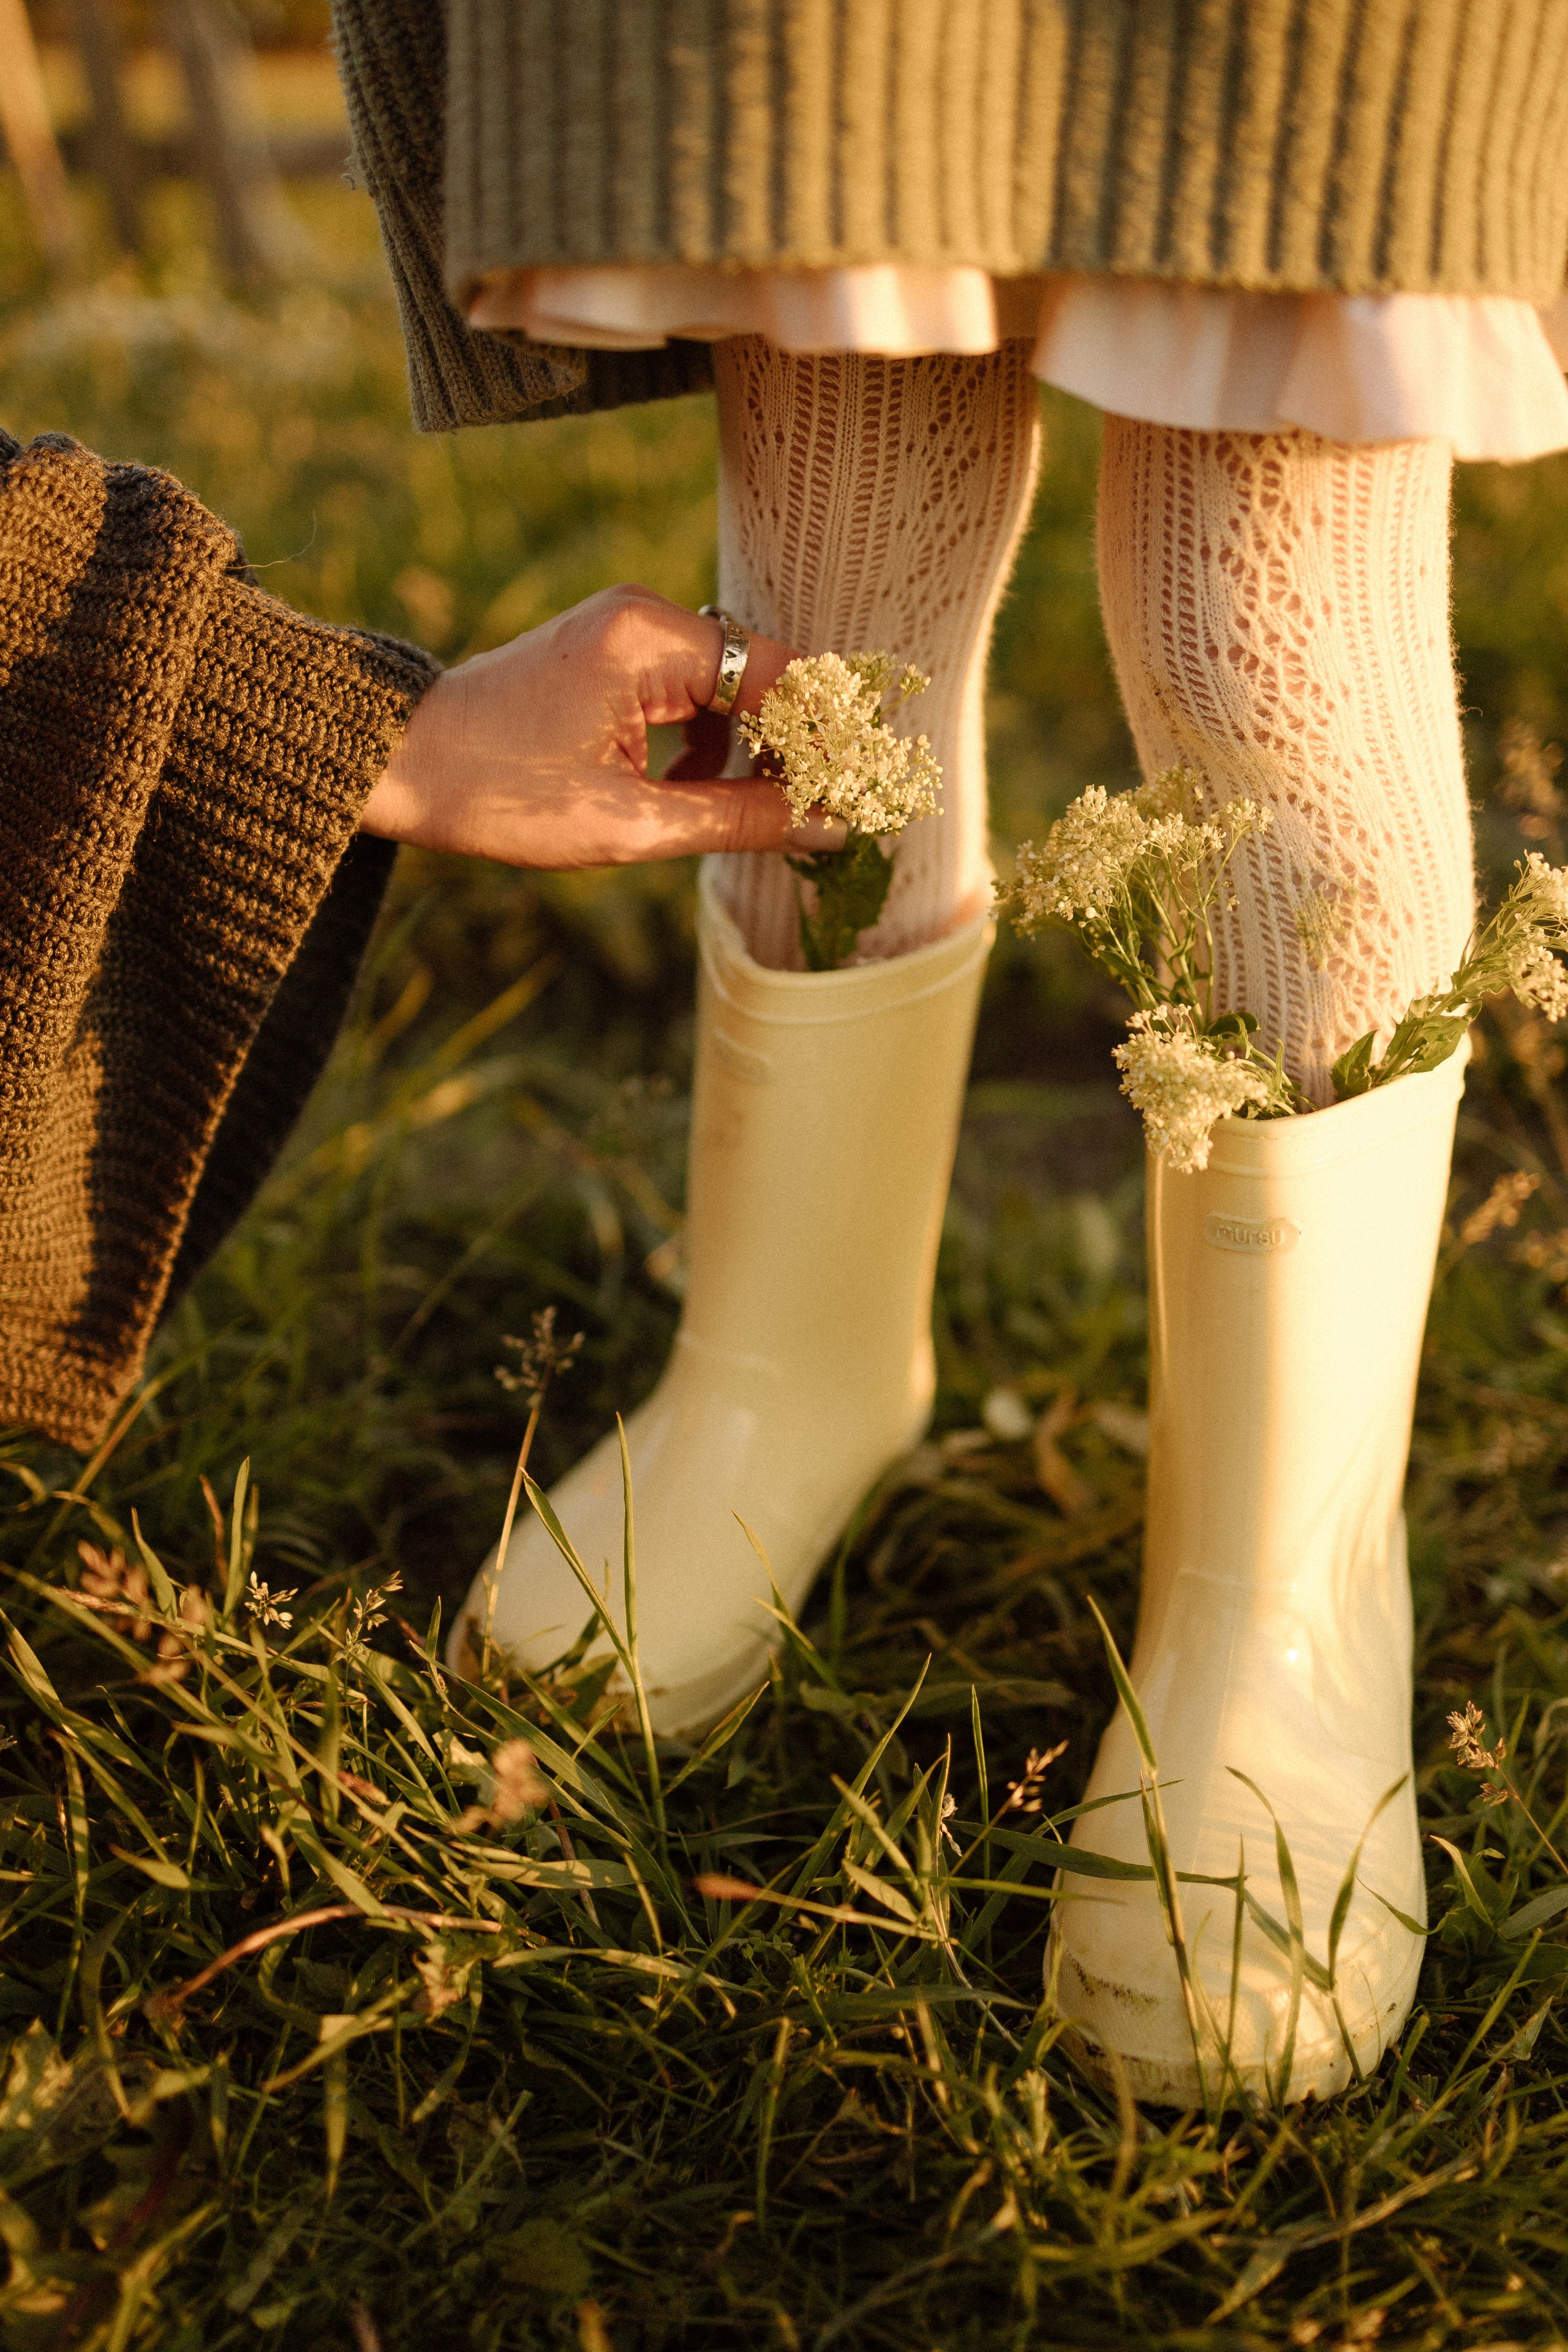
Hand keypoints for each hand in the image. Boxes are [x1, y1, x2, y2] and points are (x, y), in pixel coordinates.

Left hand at [360, 584, 842, 867]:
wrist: (399, 759)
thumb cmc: (499, 793)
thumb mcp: (629, 824)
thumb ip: (739, 820)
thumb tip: (828, 825)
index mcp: (652, 641)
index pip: (782, 678)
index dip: (830, 738)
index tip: (865, 791)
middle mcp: (647, 616)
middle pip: (765, 675)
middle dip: (799, 745)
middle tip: (829, 813)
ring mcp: (627, 629)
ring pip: (730, 686)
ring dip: (752, 748)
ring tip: (759, 813)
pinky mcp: (610, 652)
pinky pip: (691, 690)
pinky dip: (707, 741)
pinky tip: (695, 792)